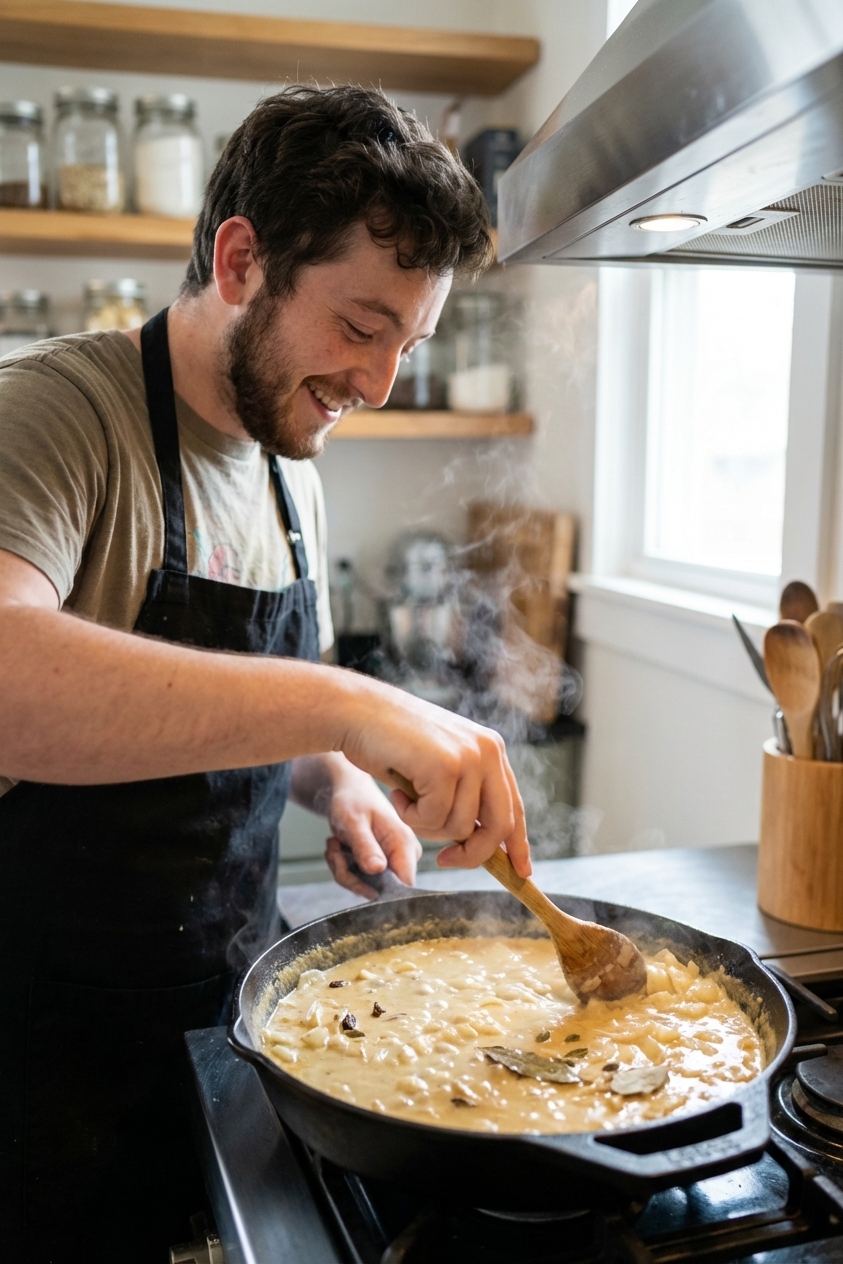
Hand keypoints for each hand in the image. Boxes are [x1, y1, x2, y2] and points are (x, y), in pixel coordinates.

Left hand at [324, 773, 421, 899]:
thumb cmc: (352, 800)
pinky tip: (341, 848)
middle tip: (336, 850)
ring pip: (367, 887)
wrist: (348, 791)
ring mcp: (396, 861)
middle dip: (350, 875)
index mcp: (404, 843)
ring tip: (336, 845)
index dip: (378, 890)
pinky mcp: (385, 866)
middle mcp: (406, 855)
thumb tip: (377, 870)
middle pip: (381, 890)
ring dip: (343, 869)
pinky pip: (362, 881)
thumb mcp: (353, 821)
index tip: (352, 870)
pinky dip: (345, 868)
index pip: (404, 885)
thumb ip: (365, 846)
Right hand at [337, 678, 529, 876]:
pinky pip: (434, 818)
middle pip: (499, 824)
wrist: (355, 711)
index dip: (517, 843)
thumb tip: (483, 844)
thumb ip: (464, 797)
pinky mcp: (445, 765)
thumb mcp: (439, 769)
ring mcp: (468, 756)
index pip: (514, 806)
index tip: (520, 871)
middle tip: (444, 861)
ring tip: (406, 800)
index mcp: (491, 749)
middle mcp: (488, 750)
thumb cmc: (390, 742)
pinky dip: (410, 817)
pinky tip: (397, 793)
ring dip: (427, 827)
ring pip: (461, 827)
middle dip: (472, 854)